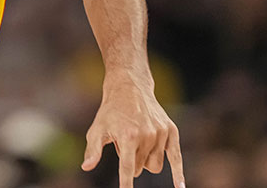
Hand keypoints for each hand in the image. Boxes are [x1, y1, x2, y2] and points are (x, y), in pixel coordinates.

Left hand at [81, 73, 183, 187]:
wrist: (130, 88)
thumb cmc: (110, 111)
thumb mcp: (97, 129)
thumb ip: (93, 150)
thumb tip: (86, 167)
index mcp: (128, 135)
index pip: (128, 168)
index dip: (126, 184)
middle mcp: (147, 135)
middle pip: (141, 168)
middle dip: (132, 162)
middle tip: (125, 143)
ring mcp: (161, 133)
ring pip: (155, 166)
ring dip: (145, 160)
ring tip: (137, 140)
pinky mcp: (171, 131)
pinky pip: (176, 157)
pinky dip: (178, 173)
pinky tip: (180, 186)